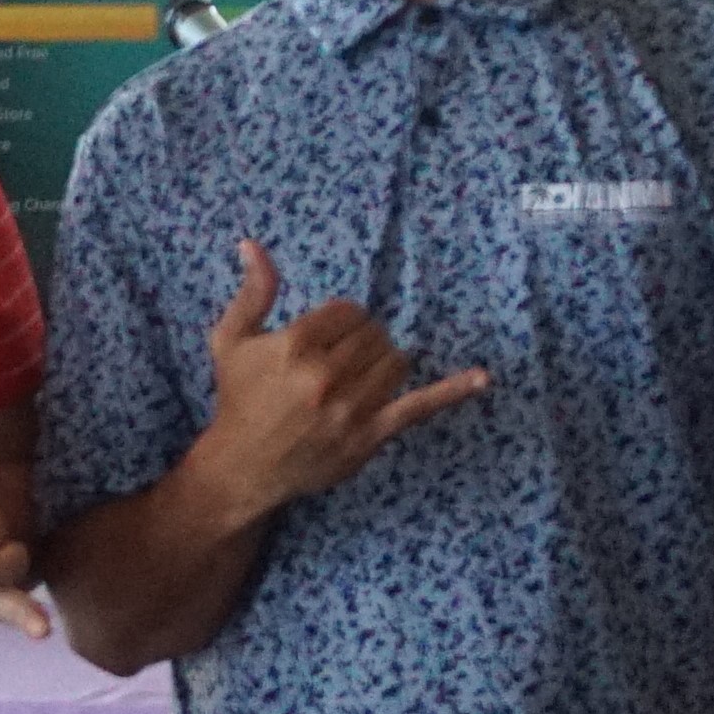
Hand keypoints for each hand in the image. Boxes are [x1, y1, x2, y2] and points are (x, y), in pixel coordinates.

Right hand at [195, 237, 488, 522]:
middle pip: (374, 335)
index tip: (329, 337)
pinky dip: (452, 391)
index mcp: (293, 347)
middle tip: (340, 360)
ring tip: (361, 375)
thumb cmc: (239, 400)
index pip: (349, 312)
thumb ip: (253, 292)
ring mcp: (350, 410)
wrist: (243, 468)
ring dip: (385, 361)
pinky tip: (481, 379)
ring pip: (396, 362)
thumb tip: (252, 245)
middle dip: (362, 341)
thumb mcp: (232, 340)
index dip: (342, 321)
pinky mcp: (369, 437)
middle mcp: (323, 378)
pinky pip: (418, 407)